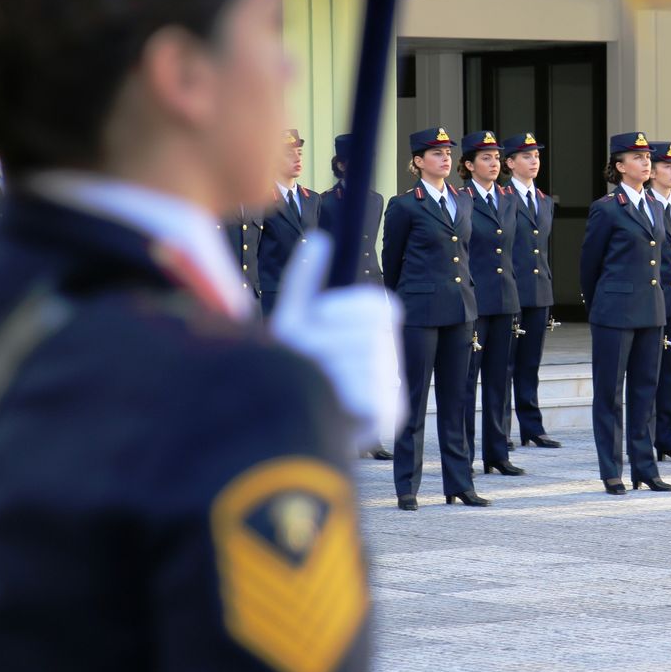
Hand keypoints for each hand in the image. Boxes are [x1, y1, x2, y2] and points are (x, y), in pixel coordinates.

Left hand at [271, 231, 405, 452]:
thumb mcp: (292, 325)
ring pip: (364, 357)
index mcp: (372, 338)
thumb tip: (319, 238)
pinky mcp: (388, 417)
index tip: (320, 317)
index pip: (381, 306)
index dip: (348, 306)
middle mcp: (390, 363)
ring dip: (327, 368)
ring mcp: (394, 391)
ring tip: (309, 386)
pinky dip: (336, 393)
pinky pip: (364, 387)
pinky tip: (323, 406)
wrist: (276, 433)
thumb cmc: (286, 376)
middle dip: (329, 339)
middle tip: (307, 359)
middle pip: (371, 330)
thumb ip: (304, 283)